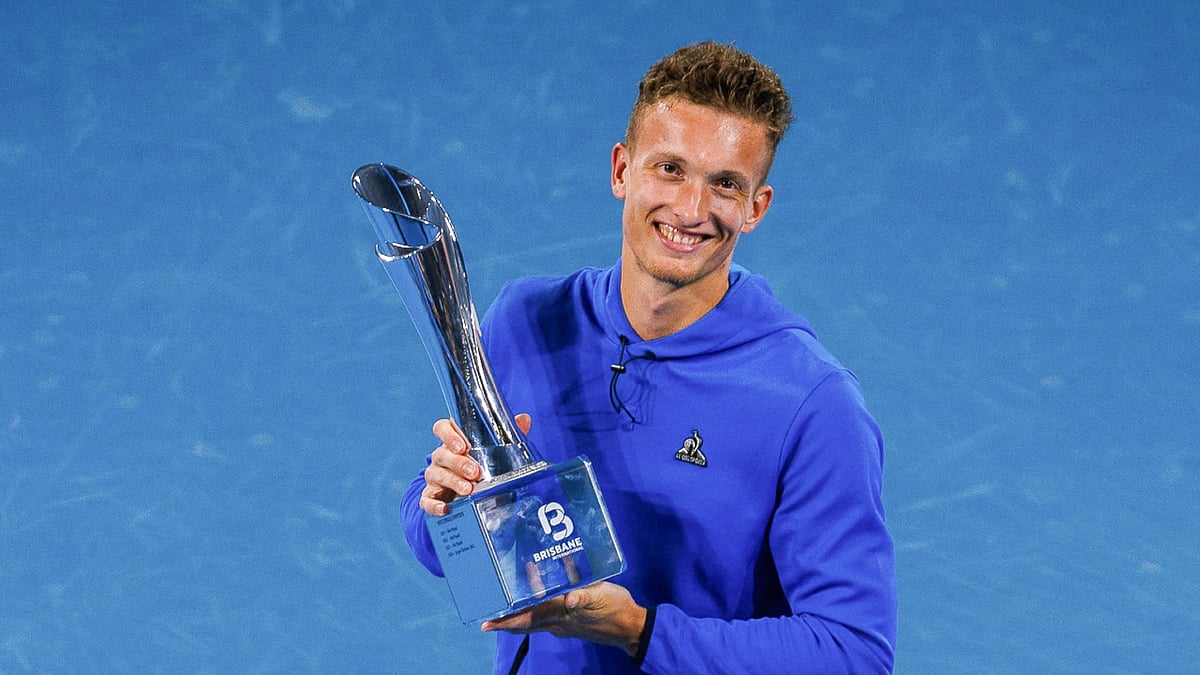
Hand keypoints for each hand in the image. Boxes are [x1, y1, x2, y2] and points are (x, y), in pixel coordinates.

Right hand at [419, 414, 531, 516]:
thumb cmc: (481, 466)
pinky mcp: (431, 497)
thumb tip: (524, 419)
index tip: (462, 445)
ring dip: (452, 482)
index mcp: (453, 442)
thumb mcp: (494, 451)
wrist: (469, 495)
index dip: (449, 435)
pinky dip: (433, 505)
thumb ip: (506, 435)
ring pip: (436, 475)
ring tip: (469, 489)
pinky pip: (427, 500)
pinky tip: (445, 508)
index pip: (442, 428)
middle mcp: (441, 457)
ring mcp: (435, 477)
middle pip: (442, 454)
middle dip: (458, 463)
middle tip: (474, 472)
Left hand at [481, 582, 647, 656]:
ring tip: (507, 597)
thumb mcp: (601, 598)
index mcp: (560, 616)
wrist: (631, 627)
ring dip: (519, 610)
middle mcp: (557, 623)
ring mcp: (564, 623)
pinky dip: (537, 604)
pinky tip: (539, 591)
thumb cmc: (616, 610)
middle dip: (505, 619)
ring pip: (534, 618)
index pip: (525, 620)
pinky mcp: (572, 620)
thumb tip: (569, 599)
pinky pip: (547, 613)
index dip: (504, 622)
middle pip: (524, 622)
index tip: (484, 623)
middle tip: (488, 612)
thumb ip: (584, 597)